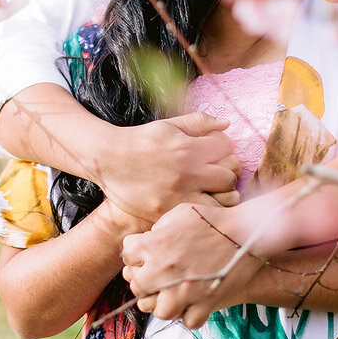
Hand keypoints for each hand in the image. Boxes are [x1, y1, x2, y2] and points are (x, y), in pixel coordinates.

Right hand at [100, 112, 239, 222]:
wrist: (107, 159)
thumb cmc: (140, 140)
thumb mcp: (168, 125)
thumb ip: (198, 122)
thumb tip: (227, 124)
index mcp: (189, 148)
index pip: (228, 150)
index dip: (224, 150)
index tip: (214, 154)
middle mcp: (187, 173)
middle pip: (230, 177)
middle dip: (226, 173)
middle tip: (215, 175)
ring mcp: (178, 195)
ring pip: (222, 202)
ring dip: (220, 196)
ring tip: (210, 192)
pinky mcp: (167, 212)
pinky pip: (199, 216)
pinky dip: (202, 211)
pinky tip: (194, 203)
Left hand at [120, 202, 263, 328]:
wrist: (246, 232)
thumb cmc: (213, 219)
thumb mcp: (179, 213)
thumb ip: (158, 228)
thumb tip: (149, 241)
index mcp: (154, 245)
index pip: (126, 255)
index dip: (135, 254)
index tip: (145, 255)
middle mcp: (164, 270)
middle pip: (138, 286)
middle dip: (145, 281)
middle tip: (157, 277)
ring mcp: (184, 290)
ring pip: (160, 311)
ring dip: (165, 304)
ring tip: (174, 294)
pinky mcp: (206, 303)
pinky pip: (189, 321)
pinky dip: (190, 315)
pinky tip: (194, 302)